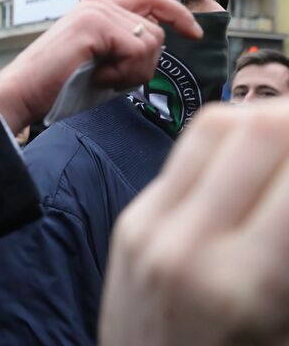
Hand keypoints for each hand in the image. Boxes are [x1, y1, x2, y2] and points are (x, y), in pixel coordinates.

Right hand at [0, 0, 201, 131]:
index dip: (178, 14)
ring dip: (134, 72)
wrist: (23, 93)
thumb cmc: (57, 85)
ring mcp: (95, 12)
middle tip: (115, 81)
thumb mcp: (97, 59)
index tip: (194, 33)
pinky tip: (99, 78)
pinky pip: (137, 50)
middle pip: (157, 29)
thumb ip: (123, 45)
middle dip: (145, 64)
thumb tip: (159, 42)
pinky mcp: (94, 26)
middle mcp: (97, 3)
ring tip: (103, 79)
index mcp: (97, 7)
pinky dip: (123, 73)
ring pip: (151, 41)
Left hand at [101, 100, 288, 345]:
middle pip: (259, 129)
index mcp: (246, 283)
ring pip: (216, 126)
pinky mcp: (131, 220)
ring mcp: (151, 228)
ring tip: (288, 143)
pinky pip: (183, 153)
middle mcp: (191, 245)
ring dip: (265, 121)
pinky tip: (248, 160)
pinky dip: (225, 142)